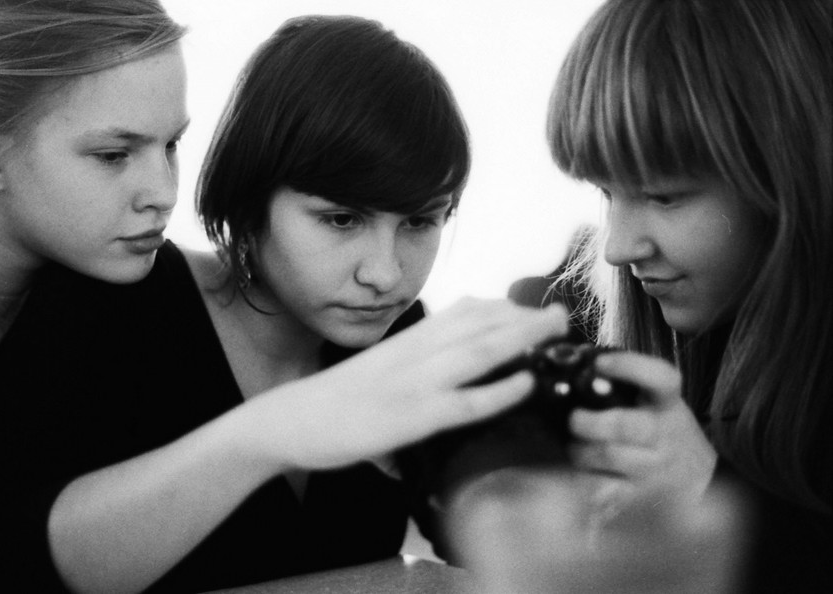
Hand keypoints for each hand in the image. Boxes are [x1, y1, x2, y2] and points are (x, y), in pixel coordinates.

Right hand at [252, 298, 568, 469]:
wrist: (290, 418)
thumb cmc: (332, 400)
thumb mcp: (374, 369)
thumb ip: (406, 363)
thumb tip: (433, 369)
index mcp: (406, 342)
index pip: (460, 314)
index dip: (499, 308)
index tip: (527, 307)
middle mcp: (415, 354)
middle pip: (478, 325)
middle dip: (524, 316)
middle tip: (561, 311)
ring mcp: (416, 383)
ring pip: (480, 352)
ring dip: (523, 338)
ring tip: (557, 329)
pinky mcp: (413, 417)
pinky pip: (465, 401)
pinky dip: (499, 390)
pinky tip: (526, 382)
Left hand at [567, 352, 717, 511]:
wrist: (697, 483)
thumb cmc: (662, 430)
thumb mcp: (658, 402)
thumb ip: (626, 382)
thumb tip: (579, 357)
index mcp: (667, 403)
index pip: (660, 378)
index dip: (630, 366)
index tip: (600, 363)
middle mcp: (662, 433)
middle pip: (624, 424)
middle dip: (590, 421)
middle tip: (574, 419)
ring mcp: (651, 466)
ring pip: (608, 455)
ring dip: (580, 450)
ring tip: (574, 447)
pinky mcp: (636, 494)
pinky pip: (602, 488)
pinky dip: (585, 482)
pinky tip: (580, 476)